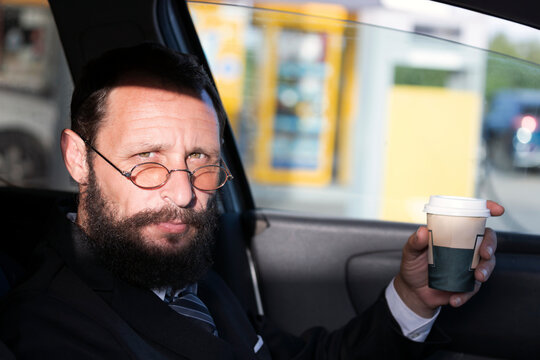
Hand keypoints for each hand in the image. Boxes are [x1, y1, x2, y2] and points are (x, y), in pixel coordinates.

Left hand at [393, 200, 504, 317]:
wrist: (412, 291)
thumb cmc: (413, 266)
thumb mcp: (410, 252)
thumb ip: (415, 241)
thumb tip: (422, 231)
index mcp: (453, 234)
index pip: (473, 219)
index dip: (487, 211)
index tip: (497, 210)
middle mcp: (465, 248)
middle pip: (487, 241)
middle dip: (490, 245)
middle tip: (484, 253)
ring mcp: (468, 266)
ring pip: (488, 264)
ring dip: (485, 270)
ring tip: (477, 277)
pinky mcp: (467, 284)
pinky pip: (474, 288)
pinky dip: (466, 294)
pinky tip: (454, 299)